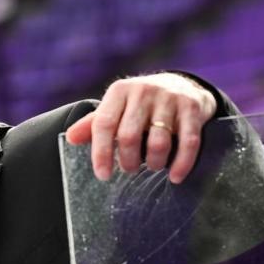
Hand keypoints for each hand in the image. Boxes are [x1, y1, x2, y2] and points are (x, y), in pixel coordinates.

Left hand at [65, 73, 216, 183]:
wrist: (183, 86)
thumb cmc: (142, 104)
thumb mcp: (117, 108)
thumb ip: (95, 123)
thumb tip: (70, 137)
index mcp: (120, 91)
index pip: (104, 124)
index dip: (100, 153)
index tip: (103, 175)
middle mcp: (144, 91)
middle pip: (129, 136)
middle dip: (128, 160)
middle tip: (129, 169)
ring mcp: (170, 99)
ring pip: (158, 142)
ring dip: (154, 164)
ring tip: (152, 167)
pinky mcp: (193, 109)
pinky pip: (188, 143)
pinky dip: (181, 164)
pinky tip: (175, 177)